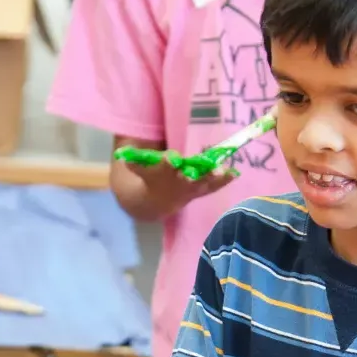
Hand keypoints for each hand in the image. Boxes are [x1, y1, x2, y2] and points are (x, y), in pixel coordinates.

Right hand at [113, 147, 237, 222]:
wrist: (156, 202)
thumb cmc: (150, 177)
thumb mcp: (140, 169)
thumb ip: (134, 162)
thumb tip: (121, 154)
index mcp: (162, 174)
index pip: (163, 168)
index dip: (167, 163)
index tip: (170, 158)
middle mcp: (178, 182)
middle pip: (188, 177)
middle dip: (194, 173)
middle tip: (207, 169)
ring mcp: (192, 188)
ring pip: (203, 183)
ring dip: (213, 177)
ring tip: (224, 171)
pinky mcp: (202, 190)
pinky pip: (214, 186)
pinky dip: (224, 181)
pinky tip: (234, 173)